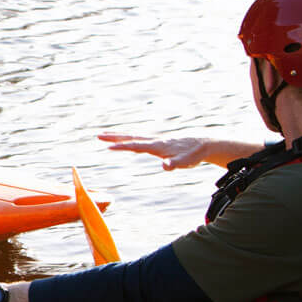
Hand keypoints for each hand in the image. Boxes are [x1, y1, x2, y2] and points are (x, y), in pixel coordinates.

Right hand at [98, 131, 257, 169]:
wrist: (203, 144)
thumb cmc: (194, 154)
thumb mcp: (186, 162)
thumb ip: (175, 163)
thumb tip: (165, 166)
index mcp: (157, 146)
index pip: (136, 145)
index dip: (122, 146)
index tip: (108, 147)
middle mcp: (154, 141)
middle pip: (131, 137)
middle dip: (115, 137)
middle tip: (99, 135)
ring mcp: (156, 140)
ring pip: (134, 136)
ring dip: (119, 136)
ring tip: (105, 136)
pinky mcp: (158, 142)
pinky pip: (139, 139)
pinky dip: (129, 138)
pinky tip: (126, 140)